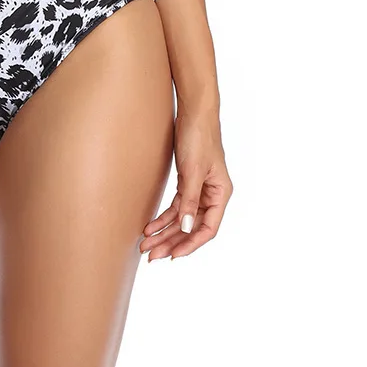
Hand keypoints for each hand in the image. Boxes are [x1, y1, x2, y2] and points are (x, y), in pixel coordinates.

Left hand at [140, 104, 231, 260]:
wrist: (193, 111)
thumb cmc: (199, 137)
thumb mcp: (192, 170)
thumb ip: (189, 200)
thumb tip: (186, 228)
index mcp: (220, 194)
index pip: (208, 229)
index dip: (190, 244)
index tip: (172, 255)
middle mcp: (212, 194)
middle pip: (192, 226)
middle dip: (171, 242)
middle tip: (151, 255)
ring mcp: (199, 188)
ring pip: (182, 218)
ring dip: (164, 232)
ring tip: (146, 244)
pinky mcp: (187, 181)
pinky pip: (176, 205)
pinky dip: (163, 216)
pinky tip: (150, 226)